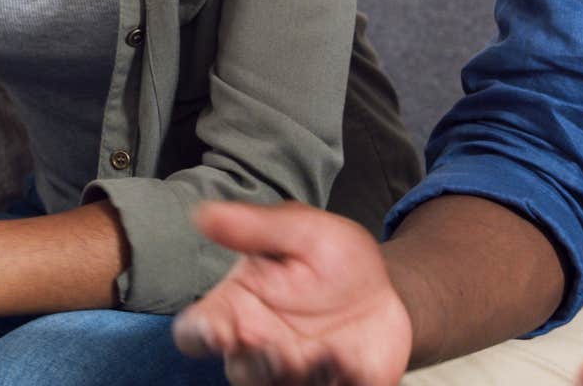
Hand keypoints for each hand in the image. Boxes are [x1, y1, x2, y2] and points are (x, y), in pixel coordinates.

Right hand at [177, 201, 413, 385]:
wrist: (386, 288)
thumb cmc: (331, 259)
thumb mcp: (302, 231)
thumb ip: (255, 227)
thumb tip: (202, 213)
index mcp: (237, 311)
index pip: (197, 333)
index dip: (200, 336)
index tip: (216, 330)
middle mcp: (258, 349)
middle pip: (240, 372)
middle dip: (259, 365)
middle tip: (282, 350)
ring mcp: (295, 374)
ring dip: (298, 377)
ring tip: (324, 352)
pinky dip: (341, 381)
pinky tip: (354, 361)